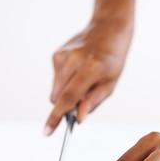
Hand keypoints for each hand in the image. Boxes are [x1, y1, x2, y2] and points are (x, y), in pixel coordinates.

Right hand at [44, 19, 132, 134]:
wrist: (108, 28)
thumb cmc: (113, 61)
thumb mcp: (110, 84)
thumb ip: (93, 102)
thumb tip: (79, 119)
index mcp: (91, 69)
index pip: (68, 98)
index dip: (57, 117)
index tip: (47, 132)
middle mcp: (73, 60)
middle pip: (58, 97)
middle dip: (65, 106)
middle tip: (81, 101)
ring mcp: (63, 56)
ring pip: (55, 90)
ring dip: (66, 93)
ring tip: (83, 80)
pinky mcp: (57, 54)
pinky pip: (56, 79)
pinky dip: (65, 81)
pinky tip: (77, 71)